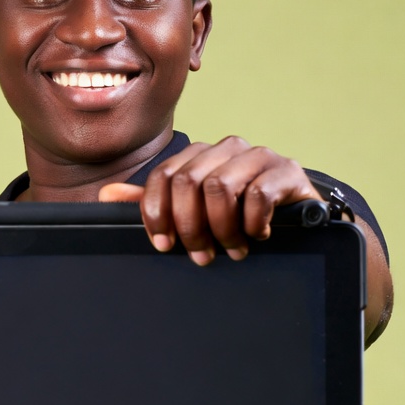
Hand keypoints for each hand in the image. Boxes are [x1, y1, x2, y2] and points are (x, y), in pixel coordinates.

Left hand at [99, 136, 321, 265]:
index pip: (163, 176)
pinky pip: (258, 193)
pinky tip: (257, 234)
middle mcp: (227, 149)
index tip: (163, 244)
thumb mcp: (192, 214)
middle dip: (190, 227)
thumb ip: (153, 203)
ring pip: (220, 186)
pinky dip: (253, 222)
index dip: (157, 213)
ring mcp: (259, 156)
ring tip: (232, 249)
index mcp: (200, 155)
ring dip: (222, 228)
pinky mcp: (287, 171)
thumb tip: (108, 195)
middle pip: (188, 181)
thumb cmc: (239, 219)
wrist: (297, 221)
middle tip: (201, 256)